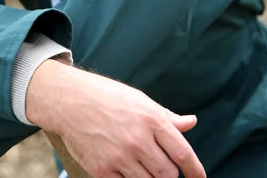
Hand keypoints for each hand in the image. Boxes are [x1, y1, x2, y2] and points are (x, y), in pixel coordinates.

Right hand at [26, 60, 205, 177]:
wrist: (70, 100)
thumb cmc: (108, 97)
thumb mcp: (140, 100)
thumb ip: (167, 116)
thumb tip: (191, 122)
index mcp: (152, 119)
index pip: (183, 153)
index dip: (195, 170)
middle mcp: (138, 140)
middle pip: (168, 174)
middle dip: (169, 174)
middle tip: (162, 166)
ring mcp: (120, 157)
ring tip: (143, 166)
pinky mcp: (103, 170)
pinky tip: (126, 170)